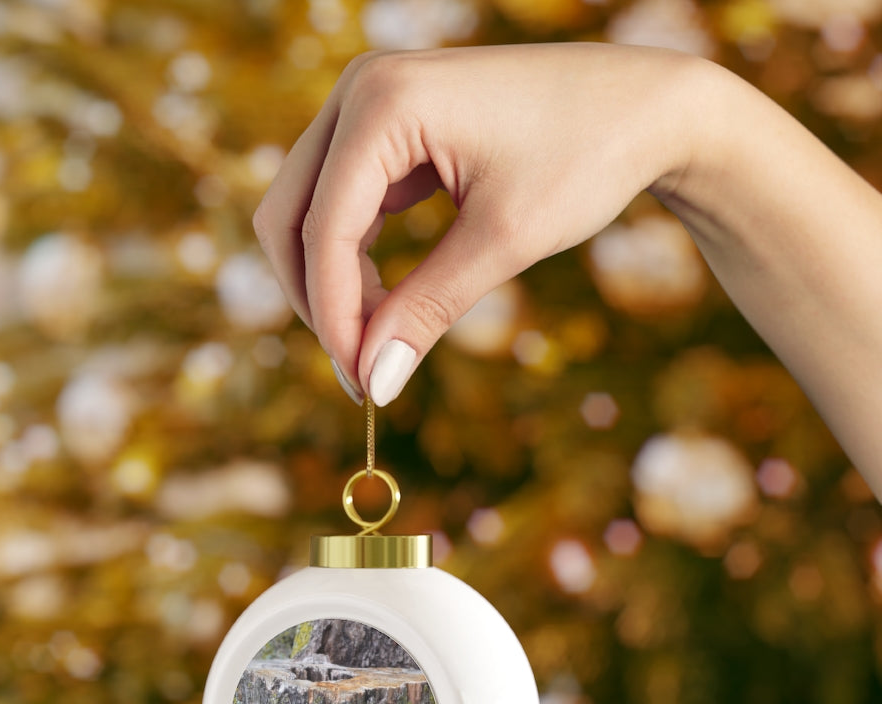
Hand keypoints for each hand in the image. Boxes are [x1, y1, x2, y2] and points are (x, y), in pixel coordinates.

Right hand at [253, 43, 701, 404]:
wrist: (645, 107)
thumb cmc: (586, 156)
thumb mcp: (503, 242)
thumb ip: (427, 310)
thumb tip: (375, 382)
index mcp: (383, 103)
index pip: (323, 230)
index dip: (334, 317)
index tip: (362, 384)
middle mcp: (360, 91)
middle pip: (288, 217)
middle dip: (317, 300)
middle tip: (361, 370)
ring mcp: (369, 106)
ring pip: (307, 213)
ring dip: (332, 284)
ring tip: (380, 343)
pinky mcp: (387, 129)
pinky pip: (342, 204)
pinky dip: (354, 260)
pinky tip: (388, 303)